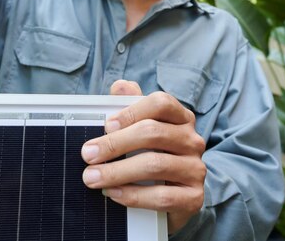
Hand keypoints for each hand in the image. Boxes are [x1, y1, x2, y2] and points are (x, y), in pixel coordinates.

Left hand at [82, 80, 206, 233]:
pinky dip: (133, 196)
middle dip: (115, 143)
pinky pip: (162, 196)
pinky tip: (113, 193)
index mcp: (181, 118)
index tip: (106, 125)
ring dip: (117, 172)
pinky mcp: (194, 198)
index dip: (132, 111)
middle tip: (88, 154)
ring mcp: (196, 169)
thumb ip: (130, 106)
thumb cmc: (151, 156)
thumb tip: (120, 86)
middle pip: (154, 133)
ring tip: (92, 177)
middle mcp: (192, 140)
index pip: (161, 103)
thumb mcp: (140, 129)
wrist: (173, 198)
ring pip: (156, 165)